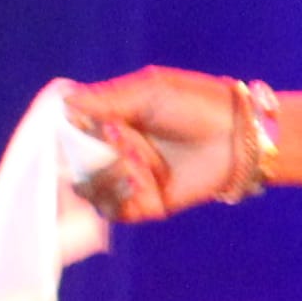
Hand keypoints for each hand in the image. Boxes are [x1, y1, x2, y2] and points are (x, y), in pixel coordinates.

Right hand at [57, 67, 256, 222]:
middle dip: (88, 153)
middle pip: (73, 165)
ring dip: (107, 173)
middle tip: (116, 134)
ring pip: (90, 189)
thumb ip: (103, 98)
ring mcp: (129, 181)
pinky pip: (116, 210)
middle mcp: (114, 154)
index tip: (75, 127)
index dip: (65, 135)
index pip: (68, 135)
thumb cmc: (196, 104)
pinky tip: (139, 178)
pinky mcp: (146, 205)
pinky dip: (120, 196)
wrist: (238, 136)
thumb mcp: (147, 91)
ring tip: (136, 156)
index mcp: (109, 123)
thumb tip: (63, 102)